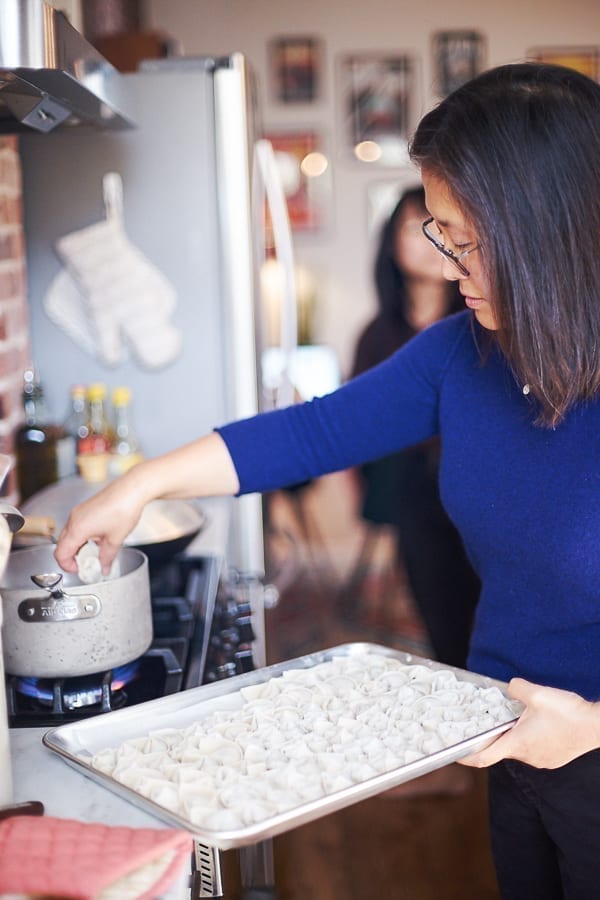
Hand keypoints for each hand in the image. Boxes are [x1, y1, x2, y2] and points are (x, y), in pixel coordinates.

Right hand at [54, 433, 240, 573]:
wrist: (142, 482)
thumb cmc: (130, 505)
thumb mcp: (119, 537)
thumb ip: (107, 554)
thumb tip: (103, 565)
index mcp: (80, 524)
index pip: (61, 551)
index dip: (67, 566)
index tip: (80, 573)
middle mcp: (79, 515)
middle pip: (67, 543)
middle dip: (76, 557)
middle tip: (90, 567)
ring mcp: (87, 509)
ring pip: (77, 534)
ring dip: (85, 546)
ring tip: (102, 553)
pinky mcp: (97, 504)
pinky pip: (87, 524)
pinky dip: (91, 535)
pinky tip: (107, 538)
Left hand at [459, 677, 599, 768]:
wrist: (597, 726)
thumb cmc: (568, 713)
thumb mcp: (537, 693)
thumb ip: (516, 688)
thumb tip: (510, 687)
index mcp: (518, 743)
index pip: (484, 757)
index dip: (466, 756)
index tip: (454, 753)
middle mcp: (527, 756)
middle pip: (501, 750)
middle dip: (492, 736)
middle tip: (486, 721)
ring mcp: (541, 760)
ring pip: (518, 748)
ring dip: (512, 735)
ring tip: (514, 717)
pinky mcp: (552, 758)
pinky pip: (533, 749)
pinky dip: (527, 738)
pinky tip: (535, 723)